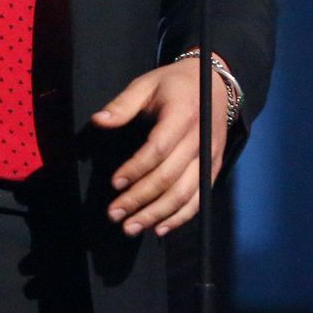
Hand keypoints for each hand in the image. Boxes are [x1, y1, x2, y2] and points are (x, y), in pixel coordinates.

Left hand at [91, 58, 227, 236]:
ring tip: (131, 227)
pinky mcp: (213, 169)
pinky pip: (199, 199)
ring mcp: (209, 157)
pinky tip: (159, 228)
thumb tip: (98, 121)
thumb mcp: (146, 84)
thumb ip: (123, 105)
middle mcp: (199, 139)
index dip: (136, 168)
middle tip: (115, 214)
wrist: (214, 84)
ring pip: (184, 194)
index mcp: (182, 114)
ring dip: (157, 214)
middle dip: (140, 199)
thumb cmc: (173, 85)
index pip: (158, 149)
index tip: (114, 183)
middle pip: (169, 177)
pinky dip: (180, 217)